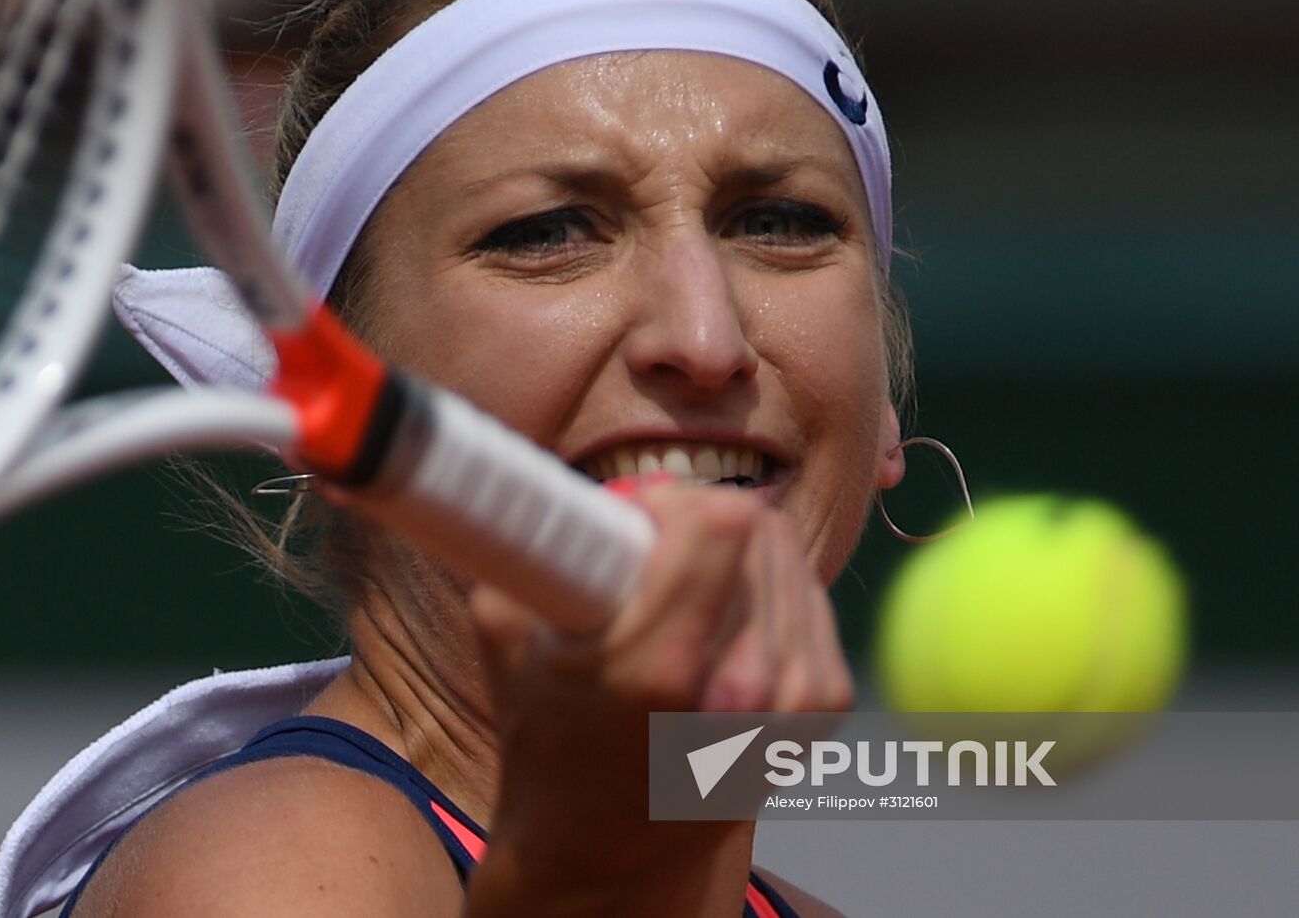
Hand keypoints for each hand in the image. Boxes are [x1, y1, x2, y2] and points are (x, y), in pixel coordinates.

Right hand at [466, 480, 852, 914]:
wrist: (606, 851)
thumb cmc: (548, 740)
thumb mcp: (508, 637)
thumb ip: (532, 546)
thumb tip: (564, 480)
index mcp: (658, 670)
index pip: (723, 523)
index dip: (673, 500)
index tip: (636, 519)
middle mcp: (740, 691)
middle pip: (762, 531)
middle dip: (702, 519)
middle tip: (655, 551)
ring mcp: (792, 704)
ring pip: (789, 559)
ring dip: (737, 553)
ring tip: (685, 593)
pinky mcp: (823, 708)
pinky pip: (810, 597)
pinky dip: (770, 591)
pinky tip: (725, 623)